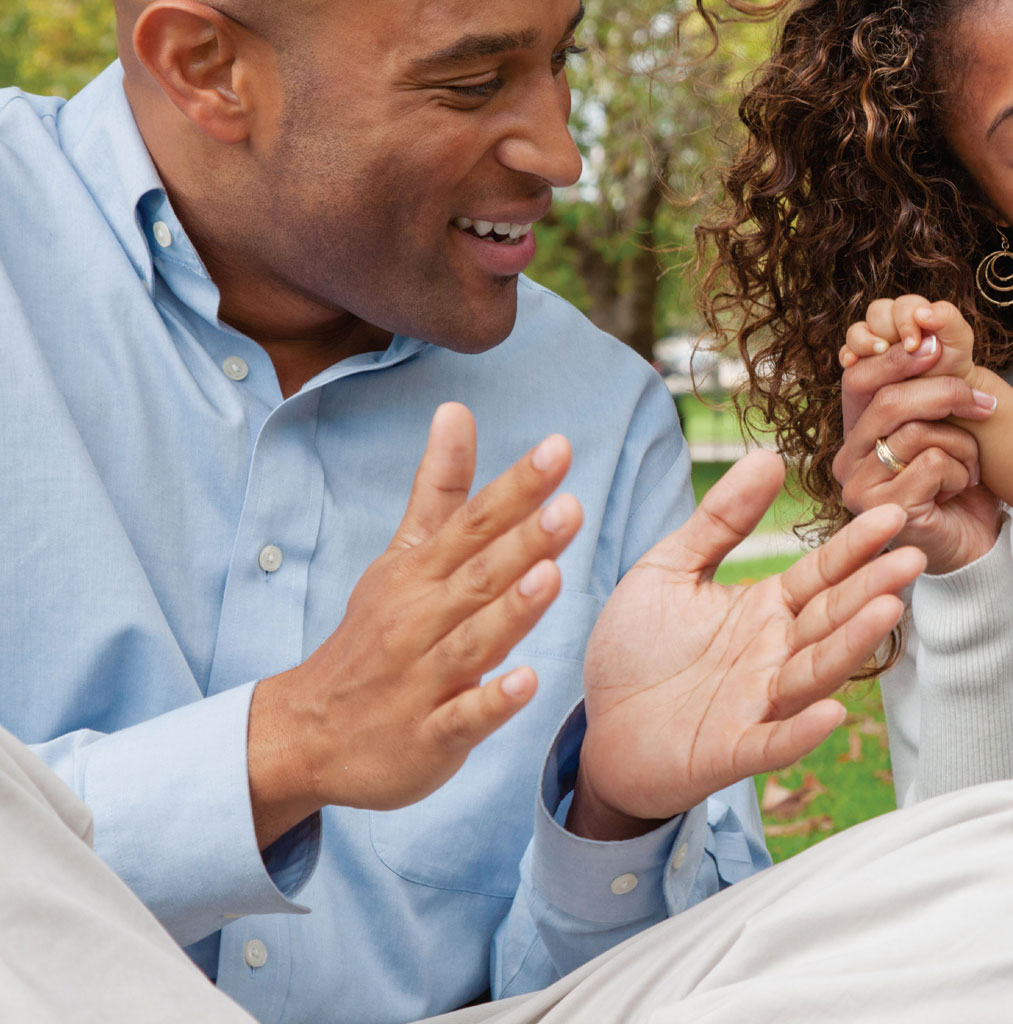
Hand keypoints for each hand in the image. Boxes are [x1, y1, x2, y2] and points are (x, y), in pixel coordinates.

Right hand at [248, 403, 582, 846]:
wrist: (305, 733)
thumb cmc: (373, 635)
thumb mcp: (401, 557)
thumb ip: (440, 489)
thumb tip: (457, 410)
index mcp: (420, 574)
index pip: (475, 522)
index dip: (518, 487)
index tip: (559, 448)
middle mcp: (421, 620)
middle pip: (479, 575)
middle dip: (524, 541)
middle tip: (572, 505)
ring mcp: (423, 680)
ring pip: (473, 642)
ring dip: (511, 611)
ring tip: (550, 576)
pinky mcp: (428, 737)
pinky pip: (463, 719)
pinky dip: (492, 702)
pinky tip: (526, 683)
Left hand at [567, 451, 920, 837]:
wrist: (595, 729)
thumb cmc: (636, 650)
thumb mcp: (669, 570)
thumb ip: (719, 520)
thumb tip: (768, 456)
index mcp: (765, 610)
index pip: (823, 573)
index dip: (856, 545)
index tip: (891, 511)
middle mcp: (774, 655)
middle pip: (832, 617)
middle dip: (872, 588)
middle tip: (912, 556)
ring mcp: (758, 704)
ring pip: (816, 672)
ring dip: (852, 644)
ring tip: (888, 609)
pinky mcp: (731, 750)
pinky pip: (773, 740)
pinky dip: (803, 730)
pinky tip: (832, 713)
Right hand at [835, 337, 1002, 574]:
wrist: (976, 541)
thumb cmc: (958, 480)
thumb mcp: (945, 423)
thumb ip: (931, 382)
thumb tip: (934, 321)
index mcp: (856, 432)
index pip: (859, 378)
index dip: (897, 357)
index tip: (941, 347)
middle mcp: (848, 459)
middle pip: (889, 402)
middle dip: (945, 394)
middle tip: (985, 406)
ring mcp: (861, 488)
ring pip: (916, 433)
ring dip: (962, 446)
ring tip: (972, 466)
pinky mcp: (886, 511)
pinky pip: (931, 465)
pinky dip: (961, 472)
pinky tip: (961, 489)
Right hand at [840, 295, 979, 386]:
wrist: (948, 397)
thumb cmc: (953, 365)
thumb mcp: (959, 341)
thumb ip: (948, 319)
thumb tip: (923, 312)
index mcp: (913, 312)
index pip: (901, 305)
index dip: (906, 321)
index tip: (915, 344)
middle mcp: (890, 324)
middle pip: (876, 313)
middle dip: (886, 329)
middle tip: (900, 351)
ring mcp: (874, 343)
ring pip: (858, 331)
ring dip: (864, 340)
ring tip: (878, 351)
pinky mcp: (861, 364)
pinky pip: (847, 353)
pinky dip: (848, 355)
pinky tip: (851, 363)